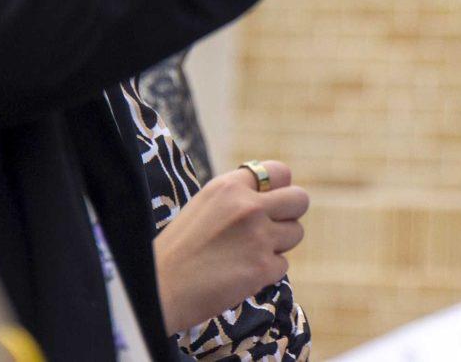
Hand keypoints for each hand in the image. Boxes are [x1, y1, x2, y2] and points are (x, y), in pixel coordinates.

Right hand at [155, 160, 309, 334]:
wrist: (161, 287)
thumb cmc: (179, 249)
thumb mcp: (204, 205)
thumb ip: (236, 198)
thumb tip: (270, 198)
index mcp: (229, 186)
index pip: (280, 172)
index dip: (280, 189)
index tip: (270, 203)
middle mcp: (248, 206)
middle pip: (299, 199)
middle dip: (290, 215)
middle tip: (272, 229)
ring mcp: (258, 237)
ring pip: (295, 233)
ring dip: (279, 245)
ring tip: (249, 254)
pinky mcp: (262, 268)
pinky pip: (283, 265)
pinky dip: (267, 272)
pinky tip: (242, 274)